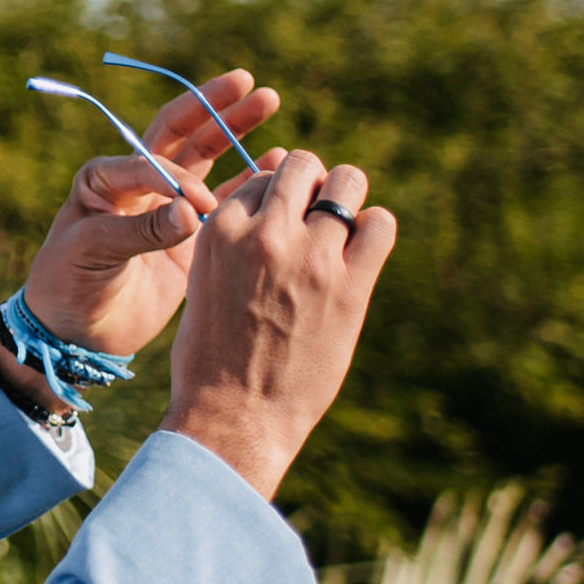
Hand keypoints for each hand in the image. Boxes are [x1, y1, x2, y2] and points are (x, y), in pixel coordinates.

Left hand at [19, 71, 280, 357]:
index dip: (177, 175)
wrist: (73, 333)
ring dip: (236, 132)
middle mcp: (138, 184)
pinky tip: (274, 163)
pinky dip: (248, 182)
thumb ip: (140, 231)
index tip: (196, 205)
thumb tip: (191, 212)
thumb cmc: (66, 285)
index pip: (150, 156)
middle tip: (252, 85)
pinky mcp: (187, 238)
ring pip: (206, 160)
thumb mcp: (92, 252)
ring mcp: (165, 209)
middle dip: (216, 108)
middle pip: (182, 135)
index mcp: (106, 177)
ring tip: (269, 102)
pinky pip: (223, 202)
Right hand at [158, 149, 394, 500]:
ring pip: (347, 182)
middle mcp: (265, 234)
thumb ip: (233, 244)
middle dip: (313, 185)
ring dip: (347, 197)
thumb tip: (271, 213)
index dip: (278, 198)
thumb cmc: (212, 359)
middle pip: (304, 166)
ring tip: (344, 229)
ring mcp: (310, 257)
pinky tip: (363, 253)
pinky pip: (380, 225)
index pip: (264, 178)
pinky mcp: (349, 286)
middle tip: (317, 219)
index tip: (283, 225)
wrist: (235, 417)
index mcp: (221, 231)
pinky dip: (375, 229)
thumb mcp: (203, 284)